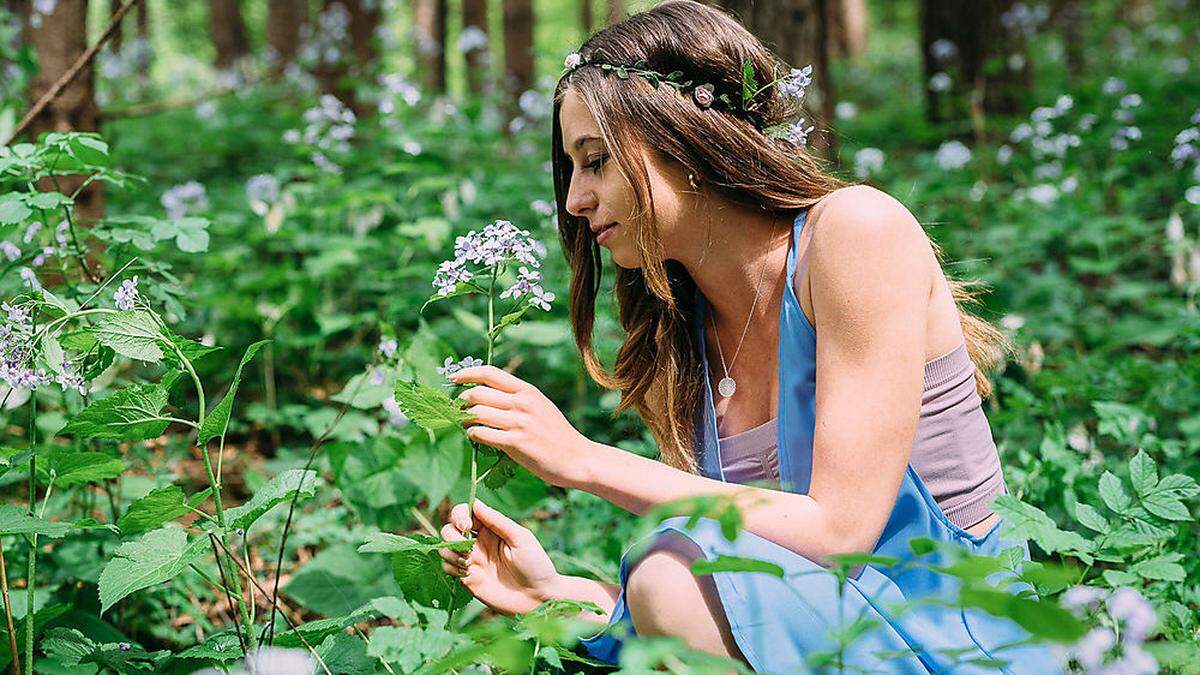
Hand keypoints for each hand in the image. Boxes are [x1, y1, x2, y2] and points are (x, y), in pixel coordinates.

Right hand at [439, 499, 560, 615]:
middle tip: (468, 549)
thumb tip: (476, 503)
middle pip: (449, 529)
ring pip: (445, 548)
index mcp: (490, 528)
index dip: (459, 515)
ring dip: (450, 552)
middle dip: (451, 535)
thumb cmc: (535, 564)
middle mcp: (478, 542)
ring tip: (468, 563)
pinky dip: (451, 567)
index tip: (467, 526)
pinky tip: (467, 573)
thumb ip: (497, 521)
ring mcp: (471, 560)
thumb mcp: (520, 538)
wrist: (538, 598)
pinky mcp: (467, 578)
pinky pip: (447, 567)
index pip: (465, 513)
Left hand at [450, 365, 590, 487]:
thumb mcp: (540, 406)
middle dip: (461, 401)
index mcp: (527, 390)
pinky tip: (475, 437)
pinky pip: (482, 434)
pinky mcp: (515, 443)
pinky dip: (473, 434)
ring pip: (477, 413)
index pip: (489, 373)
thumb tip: (486, 394)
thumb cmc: (557, 434)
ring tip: (466, 424)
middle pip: (477, 393)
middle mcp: (522, 403)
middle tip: (458, 409)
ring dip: (465, 419)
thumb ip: (517, 398)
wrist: (577, 458)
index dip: (467, 373)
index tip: (453, 378)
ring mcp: (519, 423)